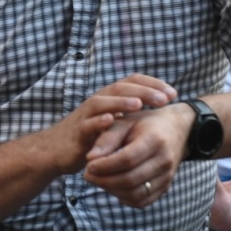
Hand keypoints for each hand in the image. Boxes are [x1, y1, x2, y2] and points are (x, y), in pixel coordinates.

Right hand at [46, 75, 178, 176]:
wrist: (56, 149)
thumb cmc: (88, 135)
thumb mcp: (111, 120)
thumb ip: (127, 110)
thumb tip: (155, 103)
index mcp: (109, 97)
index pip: (133, 82)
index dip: (153, 84)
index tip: (174, 94)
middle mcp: (98, 101)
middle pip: (121, 88)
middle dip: (144, 92)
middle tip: (165, 99)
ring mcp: (86, 115)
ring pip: (103, 102)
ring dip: (121, 102)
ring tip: (139, 105)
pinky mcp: (77, 132)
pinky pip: (87, 124)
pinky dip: (99, 121)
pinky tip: (111, 120)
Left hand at [82, 96, 191, 206]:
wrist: (176, 129)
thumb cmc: (145, 123)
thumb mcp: (125, 122)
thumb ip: (107, 138)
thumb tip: (89, 158)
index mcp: (155, 140)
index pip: (127, 159)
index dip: (105, 165)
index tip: (88, 165)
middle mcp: (164, 161)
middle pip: (130, 179)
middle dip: (104, 180)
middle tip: (87, 174)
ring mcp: (167, 176)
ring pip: (135, 194)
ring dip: (112, 190)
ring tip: (98, 180)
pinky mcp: (165, 187)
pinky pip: (142, 201)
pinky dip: (124, 197)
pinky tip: (112, 186)